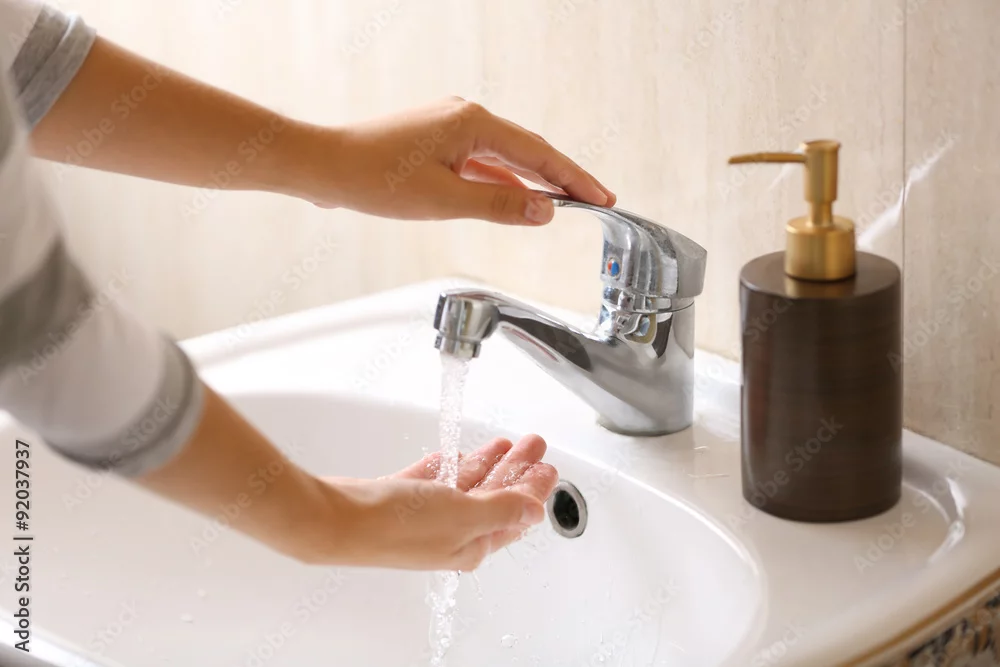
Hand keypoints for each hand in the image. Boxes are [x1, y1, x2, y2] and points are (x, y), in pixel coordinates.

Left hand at [296, 98, 615, 224]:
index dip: (574, 179)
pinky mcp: (436, 144)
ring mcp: (450, 129)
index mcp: (473, 123)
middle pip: (527, 152)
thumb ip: (499, 206)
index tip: (601, 198)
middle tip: (595, 201)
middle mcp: (465, 118)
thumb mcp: (445, 201)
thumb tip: (544, 210)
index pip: (539, 154)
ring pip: (504, 159)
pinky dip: (501, 183)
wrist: (324, 167)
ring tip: (564, 204)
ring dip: (531, 182)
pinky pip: (481, 164)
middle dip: (562, 179)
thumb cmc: (374, 179)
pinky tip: (515, 200)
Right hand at [321, 435, 557, 570]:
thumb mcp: (464, 515)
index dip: (533, 489)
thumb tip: (535, 511)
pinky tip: (464, 452)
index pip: (514, 515)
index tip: (548, 467)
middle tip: (534, 445)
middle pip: (494, 497)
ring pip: (467, 485)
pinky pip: (437, 479)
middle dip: (517, 470)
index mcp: (470, 544)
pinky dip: (453, 465)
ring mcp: (425, 516)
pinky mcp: (401, 498)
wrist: (339, 520)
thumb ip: (503, 509)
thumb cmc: (397, 526)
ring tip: (508, 442)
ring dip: (489, 463)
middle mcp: (450, 533)